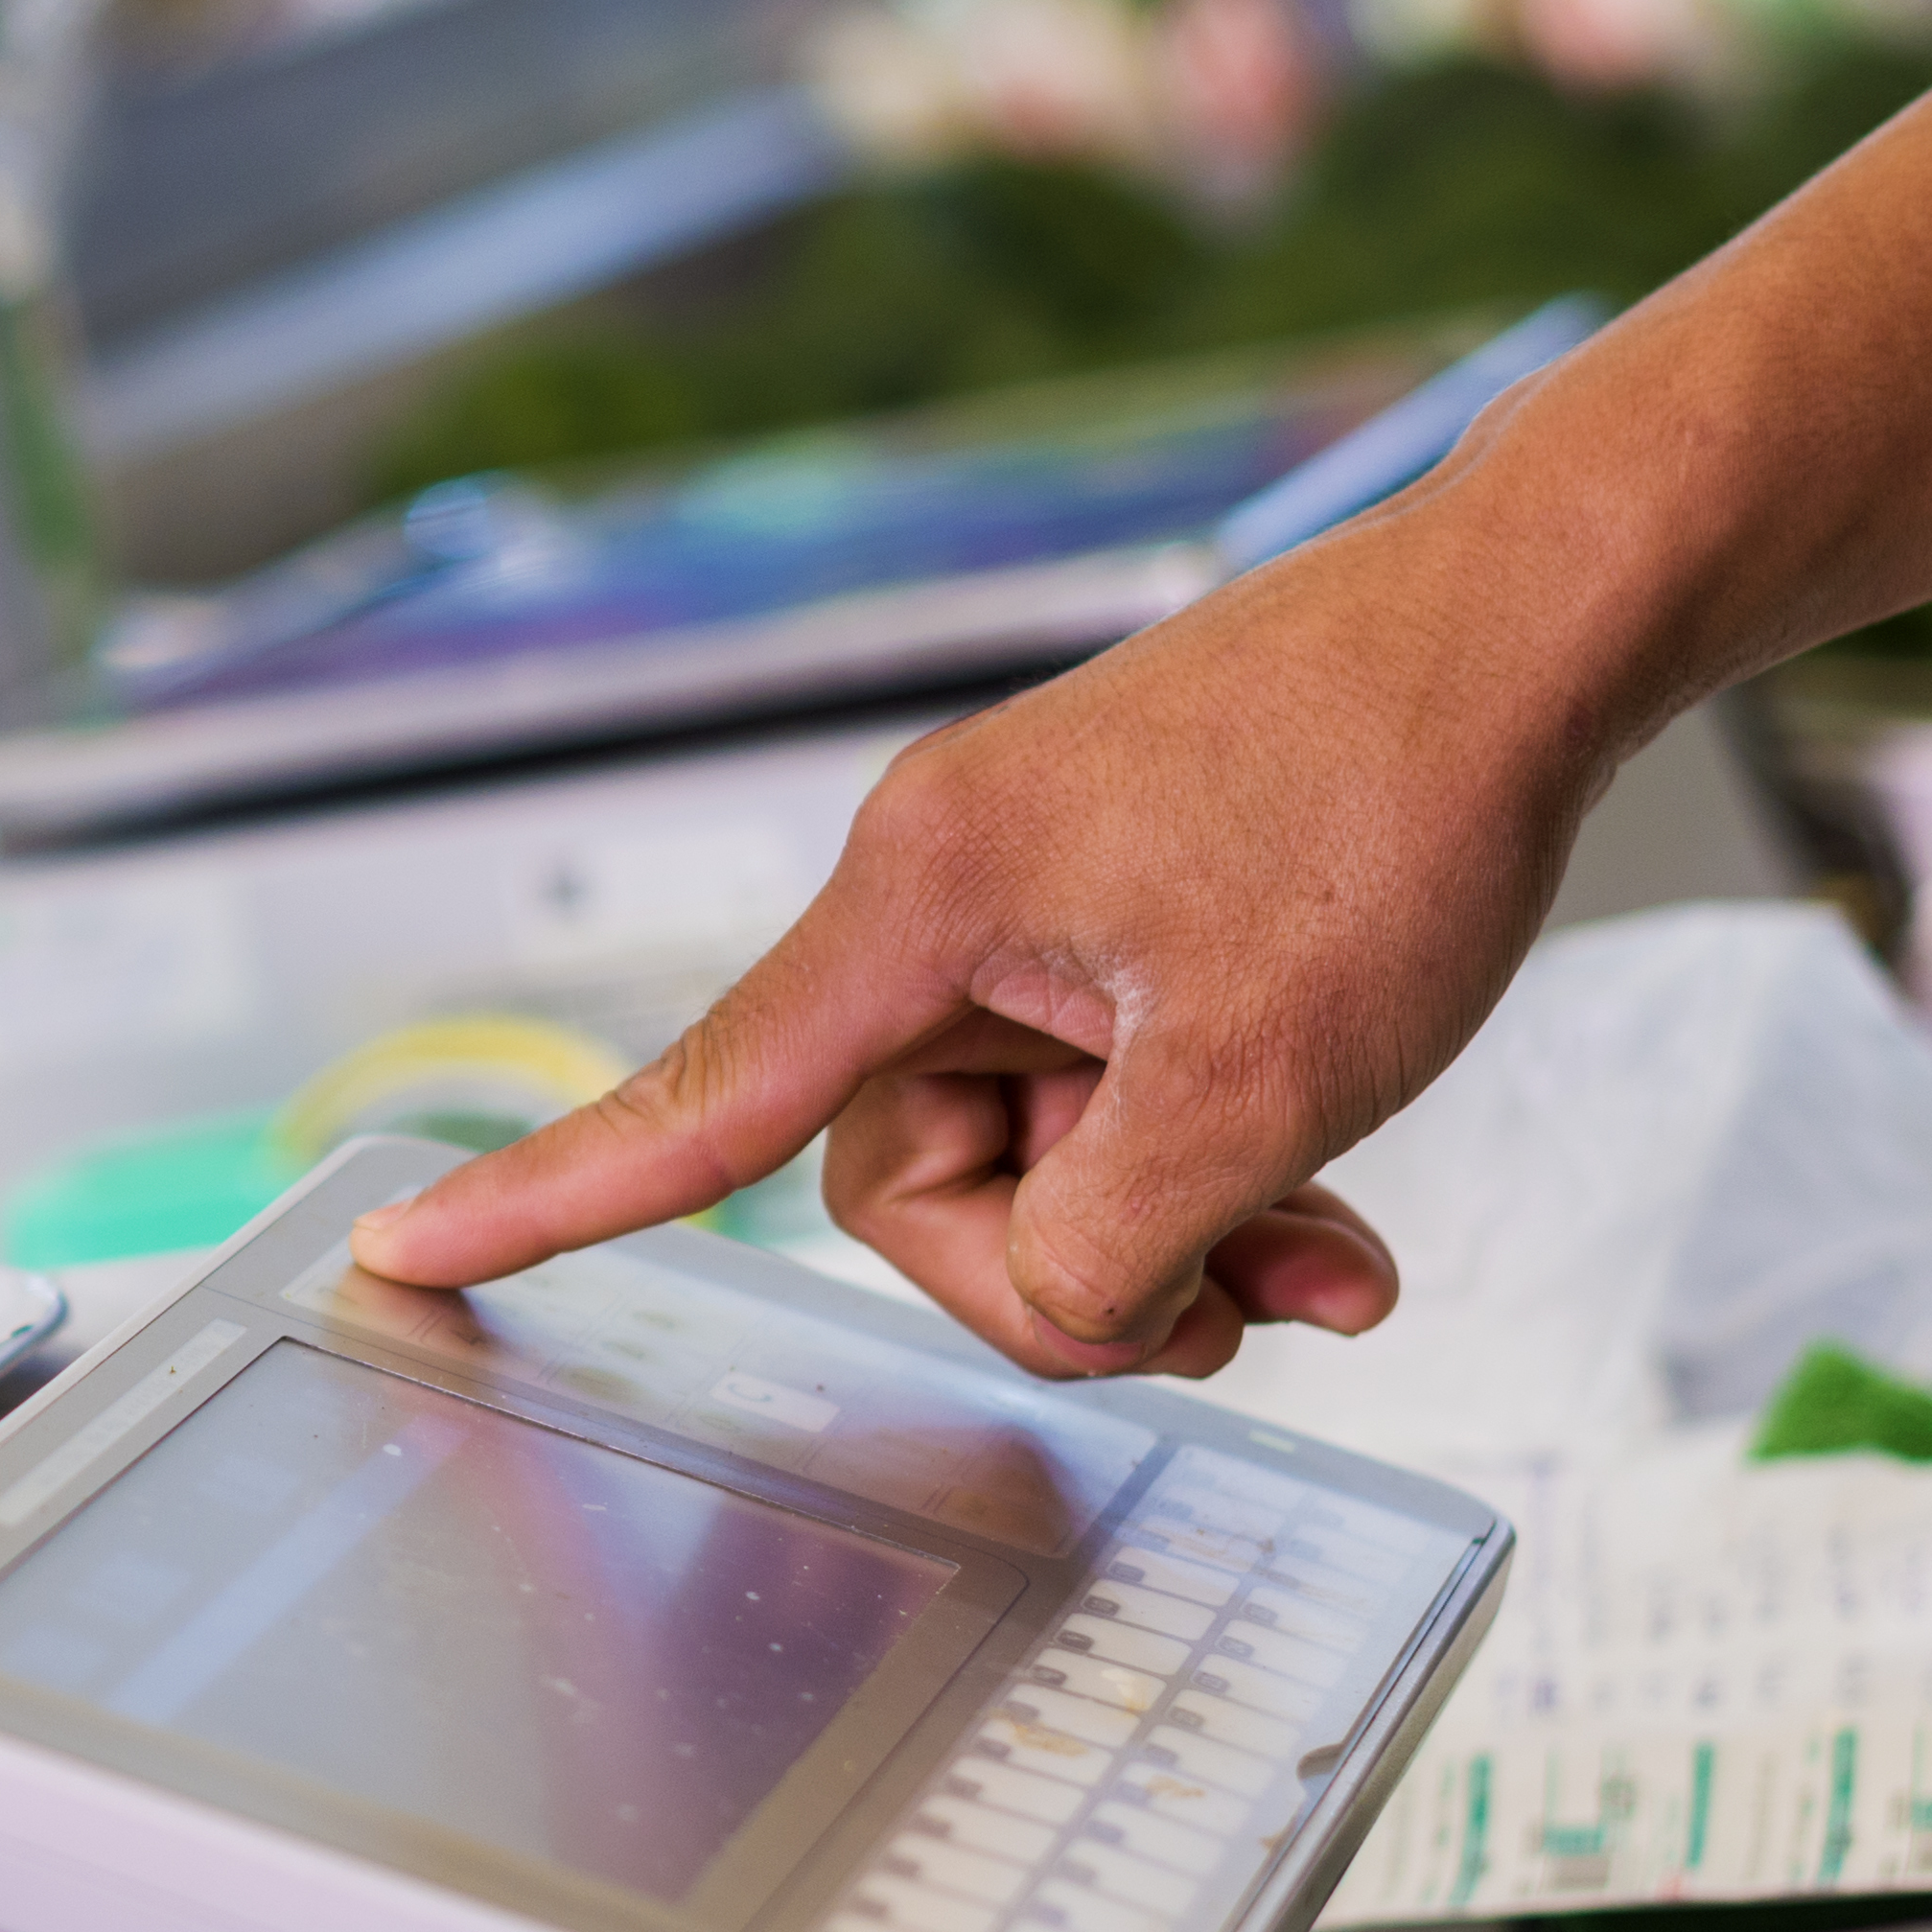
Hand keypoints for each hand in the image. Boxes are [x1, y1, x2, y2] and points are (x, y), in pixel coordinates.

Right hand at [343, 493, 1633, 1377]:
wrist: (1530, 626)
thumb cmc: (1396, 802)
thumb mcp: (1261, 1083)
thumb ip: (1109, 1240)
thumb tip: (1062, 1295)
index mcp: (922, 902)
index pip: (697, 1096)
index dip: (547, 1196)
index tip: (401, 1251)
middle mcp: (939, 888)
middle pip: (912, 1176)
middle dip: (1080, 1269)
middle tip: (1256, 1305)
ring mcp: (1026, 892)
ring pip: (1031, 1149)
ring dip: (1172, 1229)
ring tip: (1334, 1256)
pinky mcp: (1110, 900)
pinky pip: (1102, 1084)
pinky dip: (1204, 1161)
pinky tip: (1331, 1193)